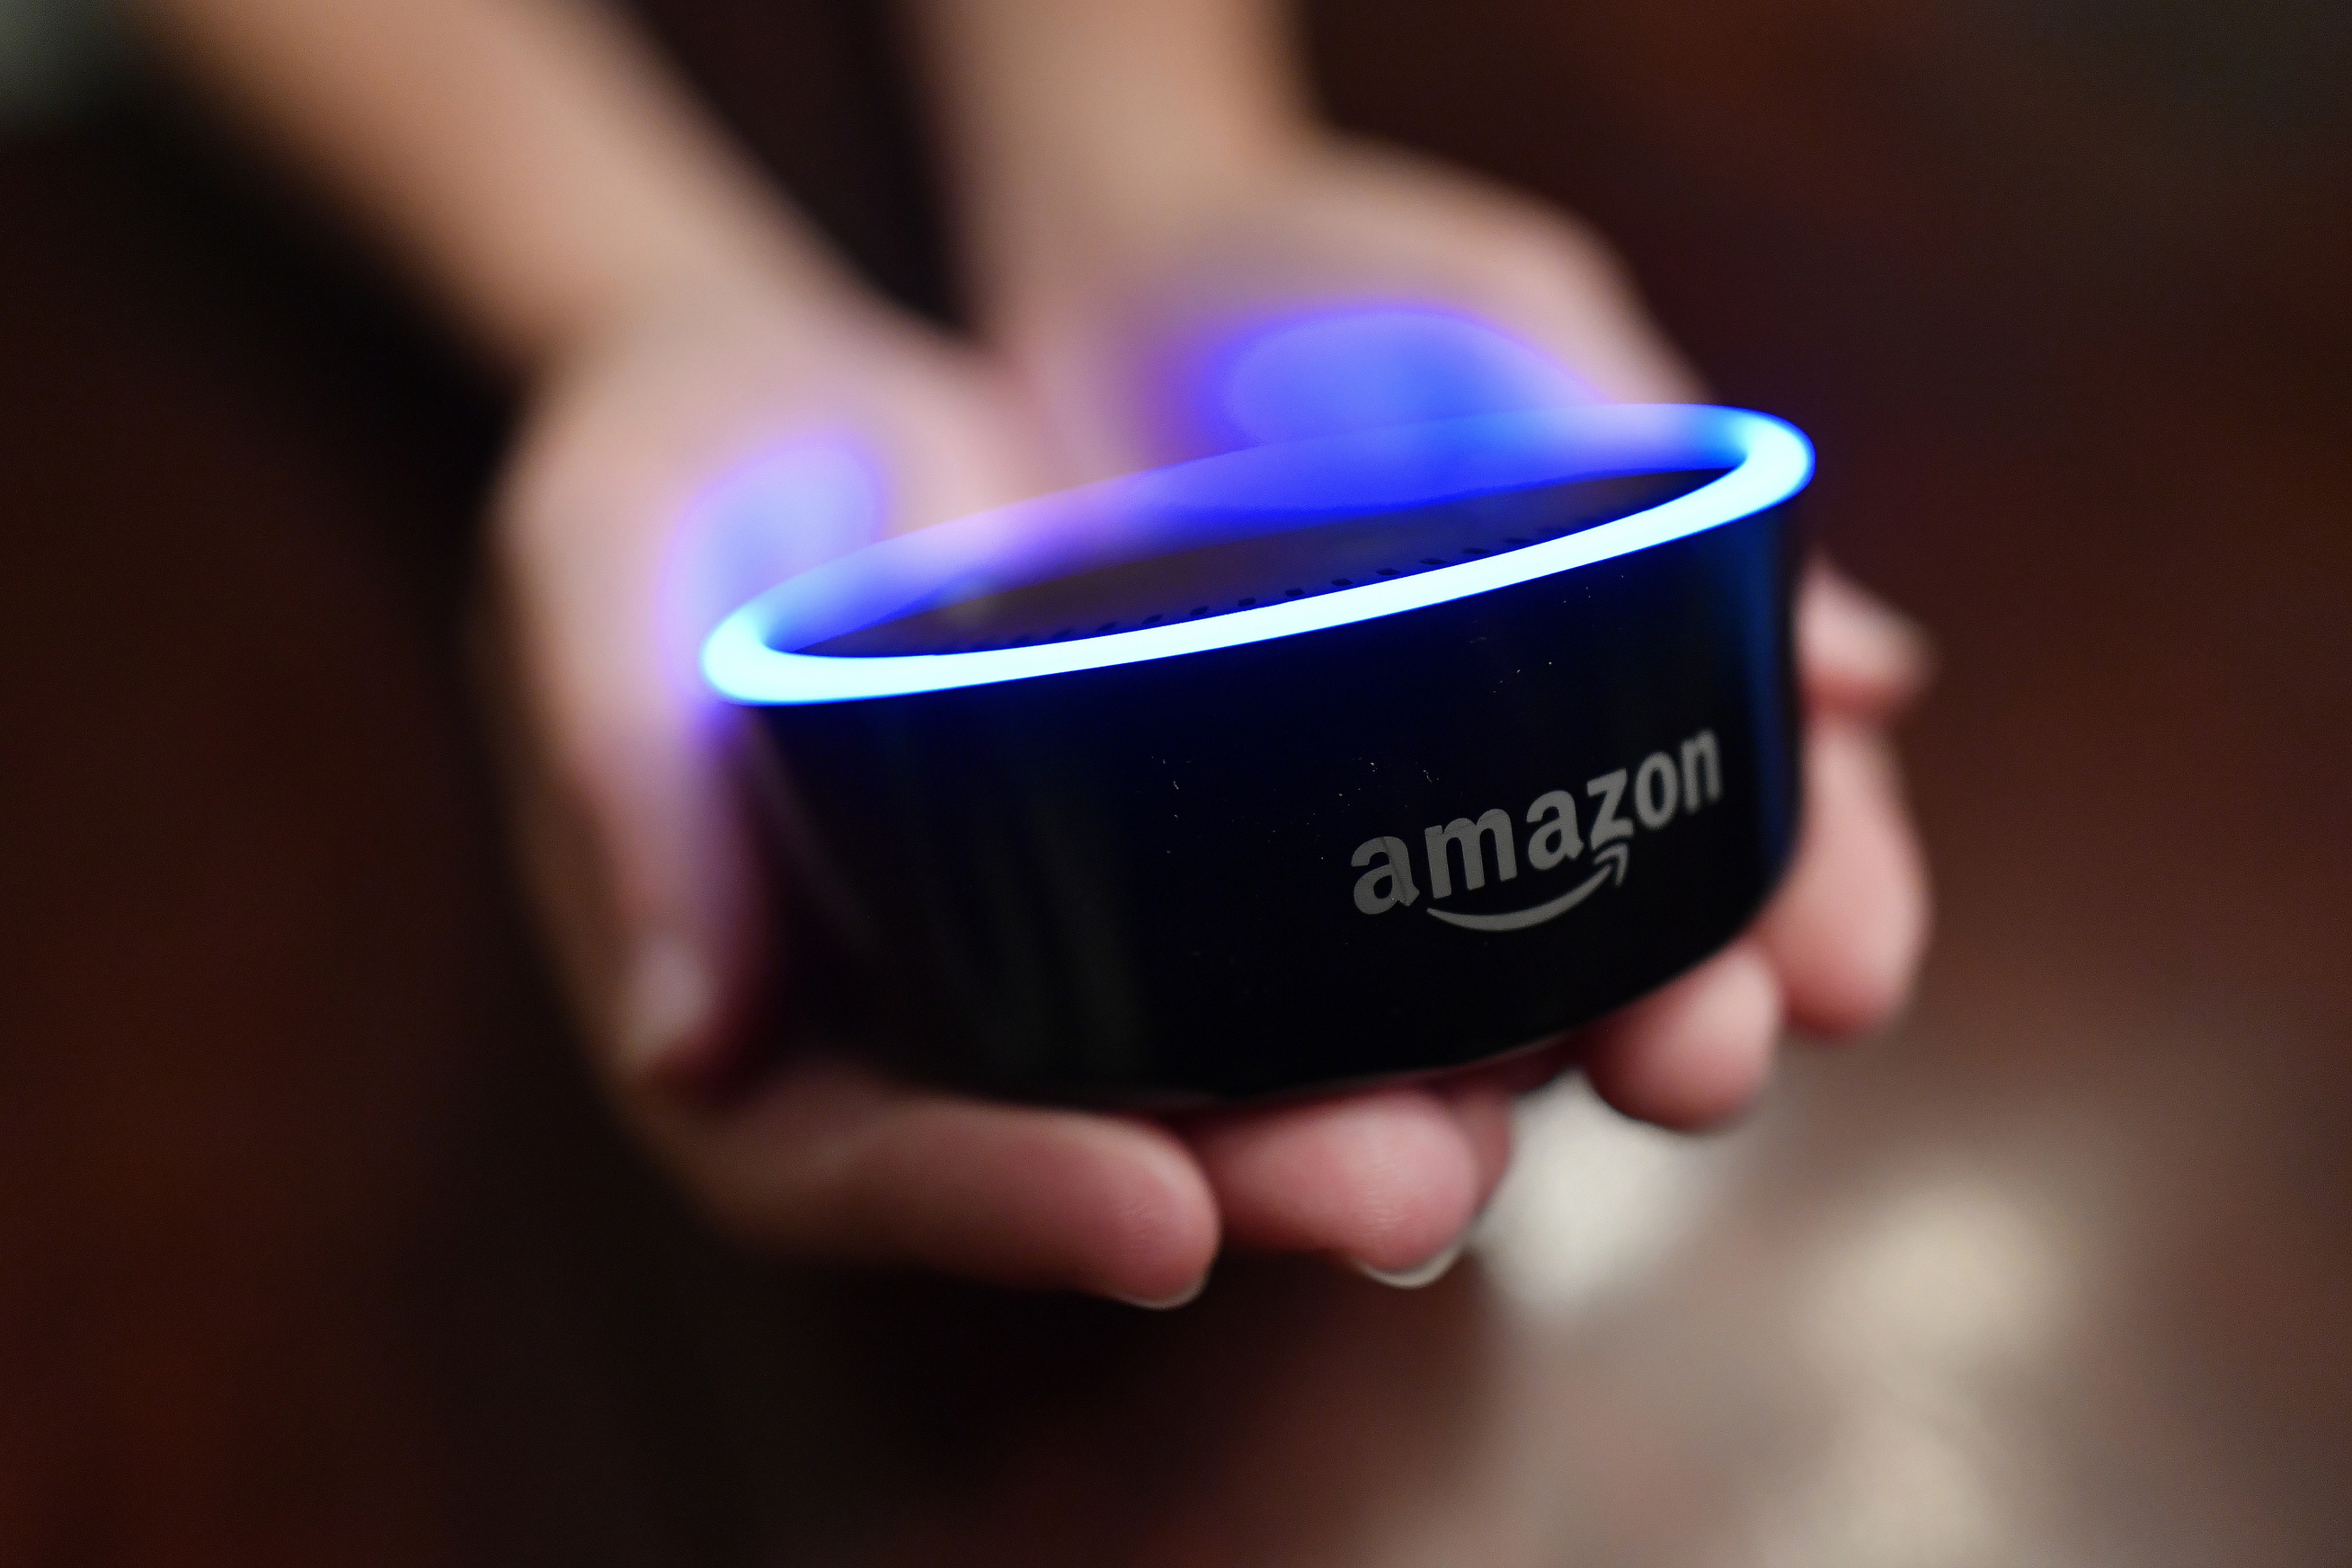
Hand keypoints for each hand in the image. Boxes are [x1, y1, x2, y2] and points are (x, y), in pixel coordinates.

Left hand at [969, 135, 1934, 1229]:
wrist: (1117, 275)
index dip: (1826, 909)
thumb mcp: (1526, 343)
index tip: (1845, 968)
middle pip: (1627, 972)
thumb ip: (1672, 483)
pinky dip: (1254, 1083)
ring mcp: (1350, 864)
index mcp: (1639, 702)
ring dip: (1464, 1118)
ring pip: (1440, 1039)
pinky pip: (1233, 1009)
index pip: (1777, 836)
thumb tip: (1878, 679)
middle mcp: (1514, 818)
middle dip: (1676, 1031)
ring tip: (1466, 1159)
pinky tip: (1258, 1132)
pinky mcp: (1183, 882)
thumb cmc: (1354, 295)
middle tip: (1690, 1061)